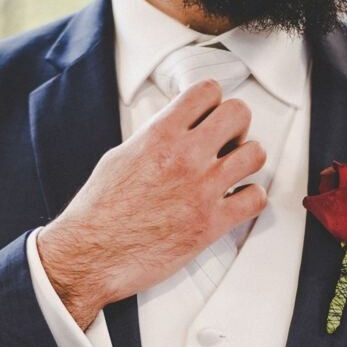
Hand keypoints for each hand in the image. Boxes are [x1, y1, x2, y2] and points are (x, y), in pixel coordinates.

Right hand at [35, 80, 266, 328]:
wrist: (91, 254)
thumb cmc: (99, 211)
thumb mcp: (121, 157)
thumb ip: (154, 138)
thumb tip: (174, 131)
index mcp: (159, 135)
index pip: (207, 91)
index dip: (212, 103)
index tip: (208, 117)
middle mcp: (185, 157)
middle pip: (239, 114)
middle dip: (236, 126)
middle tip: (226, 143)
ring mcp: (202, 190)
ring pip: (255, 154)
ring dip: (247, 162)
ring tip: (232, 173)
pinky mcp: (211, 224)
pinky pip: (255, 199)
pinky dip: (250, 199)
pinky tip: (235, 202)